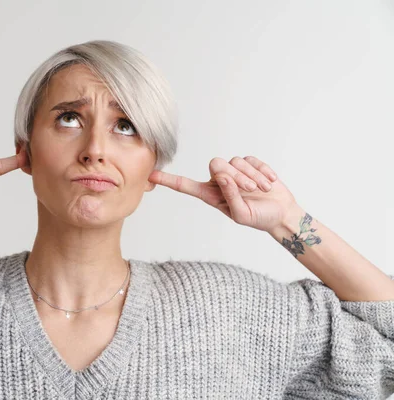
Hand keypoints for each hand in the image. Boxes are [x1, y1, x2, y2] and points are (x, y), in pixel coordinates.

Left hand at [148, 156, 299, 232]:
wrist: (281, 213)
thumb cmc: (258, 218)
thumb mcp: (242, 215)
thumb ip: (231, 197)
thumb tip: (223, 176)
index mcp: (211, 195)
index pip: (186, 185)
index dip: (169, 180)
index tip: (151, 175)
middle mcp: (219, 181)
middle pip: (216, 165)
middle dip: (235, 176)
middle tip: (250, 189)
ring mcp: (234, 171)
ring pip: (234, 161)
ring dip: (251, 176)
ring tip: (261, 189)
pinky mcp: (249, 164)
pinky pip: (251, 159)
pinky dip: (262, 171)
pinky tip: (270, 182)